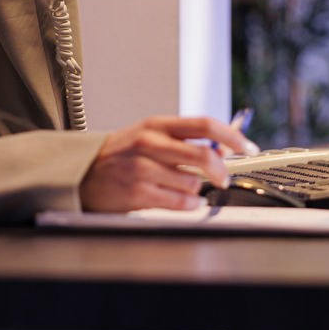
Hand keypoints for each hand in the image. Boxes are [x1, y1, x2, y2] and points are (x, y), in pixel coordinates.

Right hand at [80, 115, 259, 212]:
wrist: (81, 173)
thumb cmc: (119, 155)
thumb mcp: (150, 137)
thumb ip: (184, 140)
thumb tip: (222, 149)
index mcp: (157, 125)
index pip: (204, 124)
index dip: (232, 137)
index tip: (247, 148)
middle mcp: (150, 143)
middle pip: (204, 155)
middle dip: (222, 171)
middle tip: (224, 179)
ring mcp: (142, 168)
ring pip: (193, 182)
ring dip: (196, 190)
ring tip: (182, 188)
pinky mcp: (137, 192)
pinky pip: (179, 202)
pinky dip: (188, 205)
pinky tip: (183, 201)